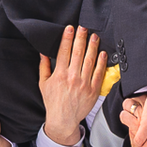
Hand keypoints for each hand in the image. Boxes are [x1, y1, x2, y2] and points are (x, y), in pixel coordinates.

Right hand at [39, 25, 106, 146]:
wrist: (63, 119)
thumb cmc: (53, 101)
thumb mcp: (43, 84)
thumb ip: (44, 67)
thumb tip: (43, 53)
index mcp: (59, 74)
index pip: (64, 51)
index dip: (67, 38)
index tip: (70, 28)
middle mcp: (72, 77)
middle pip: (78, 52)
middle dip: (81, 38)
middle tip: (84, 27)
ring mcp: (84, 84)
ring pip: (89, 60)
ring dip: (92, 46)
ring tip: (94, 36)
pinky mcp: (93, 90)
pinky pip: (99, 73)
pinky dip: (101, 62)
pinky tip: (102, 53)